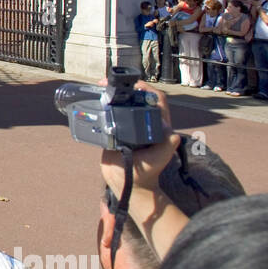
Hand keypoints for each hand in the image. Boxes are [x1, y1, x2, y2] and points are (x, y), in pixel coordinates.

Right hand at [98, 80, 177, 195]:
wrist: (128, 183)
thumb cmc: (146, 172)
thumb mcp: (158, 160)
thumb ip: (167, 148)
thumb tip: (173, 135)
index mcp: (157, 126)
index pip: (156, 100)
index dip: (147, 89)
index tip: (133, 85)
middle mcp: (143, 123)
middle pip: (136, 98)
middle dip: (124, 88)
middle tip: (108, 85)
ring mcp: (128, 126)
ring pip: (122, 104)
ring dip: (112, 95)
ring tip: (99, 90)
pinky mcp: (115, 132)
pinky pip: (110, 116)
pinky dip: (103, 107)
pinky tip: (94, 103)